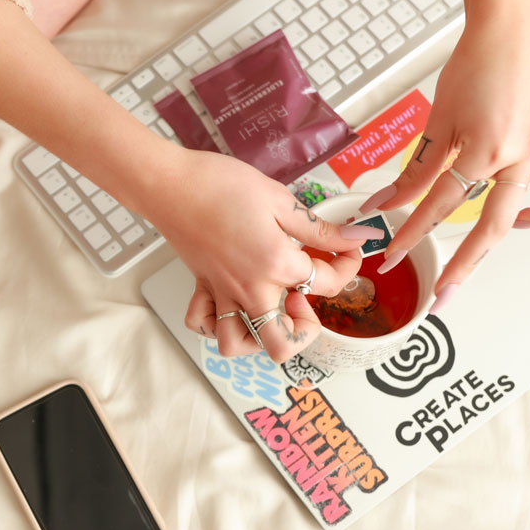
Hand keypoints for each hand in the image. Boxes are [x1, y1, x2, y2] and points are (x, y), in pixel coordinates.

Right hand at [131, 147, 381, 361]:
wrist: (171, 183)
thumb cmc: (222, 185)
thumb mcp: (280, 201)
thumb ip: (319, 229)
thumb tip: (358, 237)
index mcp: (276, 265)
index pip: (327, 283)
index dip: (348, 264)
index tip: (349, 247)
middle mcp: (249, 290)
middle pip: (283, 343)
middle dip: (304, 331)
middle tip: (305, 299)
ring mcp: (222, 294)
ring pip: (238, 345)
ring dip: (259, 338)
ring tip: (270, 310)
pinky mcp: (202, 287)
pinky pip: (205, 324)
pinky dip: (217, 324)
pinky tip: (233, 304)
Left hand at [360, 14, 529, 311]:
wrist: (510, 28)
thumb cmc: (474, 66)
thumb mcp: (439, 120)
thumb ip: (419, 168)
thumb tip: (389, 204)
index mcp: (486, 151)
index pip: (440, 206)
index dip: (410, 234)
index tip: (390, 257)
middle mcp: (521, 157)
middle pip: (491, 224)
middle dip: (465, 265)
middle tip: (443, 295)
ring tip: (508, 231)